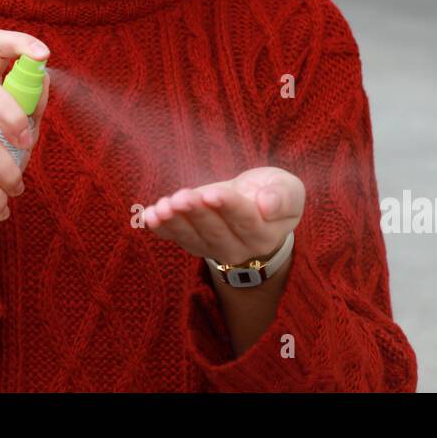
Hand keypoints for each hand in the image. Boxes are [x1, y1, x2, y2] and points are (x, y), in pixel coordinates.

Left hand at [141, 166, 303, 265]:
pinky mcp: (192, 241)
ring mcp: (212, 248)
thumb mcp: (288, 189)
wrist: (255, 205)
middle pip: (214, 230)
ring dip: (174, 221)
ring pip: (191, 237)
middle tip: (182, 197)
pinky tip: (148, 216)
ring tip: (163, 207)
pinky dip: (160, 227)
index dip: (227, 207)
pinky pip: (174, 237)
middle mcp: (238, 248)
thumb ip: (283, 197)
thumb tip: (267, 205)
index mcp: (265, 234)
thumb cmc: (272, 192)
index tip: (211, 193)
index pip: (245, 221)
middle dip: (196, 212)